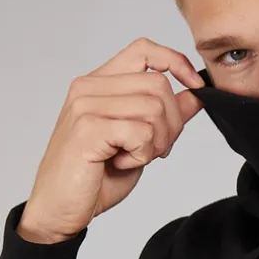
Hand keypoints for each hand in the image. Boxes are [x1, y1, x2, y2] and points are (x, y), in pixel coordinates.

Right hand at [16, 37, 204, 242]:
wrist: (61, 209)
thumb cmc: (96, 177)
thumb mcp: (141, 141)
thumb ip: (166, 115)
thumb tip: (196, 94)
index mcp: (100, 84)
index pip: (144, 50)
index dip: (176, 63)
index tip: (196, 86)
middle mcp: (89, 87)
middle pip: (159, 85)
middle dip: (172, 123)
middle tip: (153, 150)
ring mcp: (85, 105)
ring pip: (154, 109)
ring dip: (156, 142)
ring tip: (133, 157)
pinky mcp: (88, 128)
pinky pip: (142, 132)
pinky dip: (142, 155)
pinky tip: (120, 163)